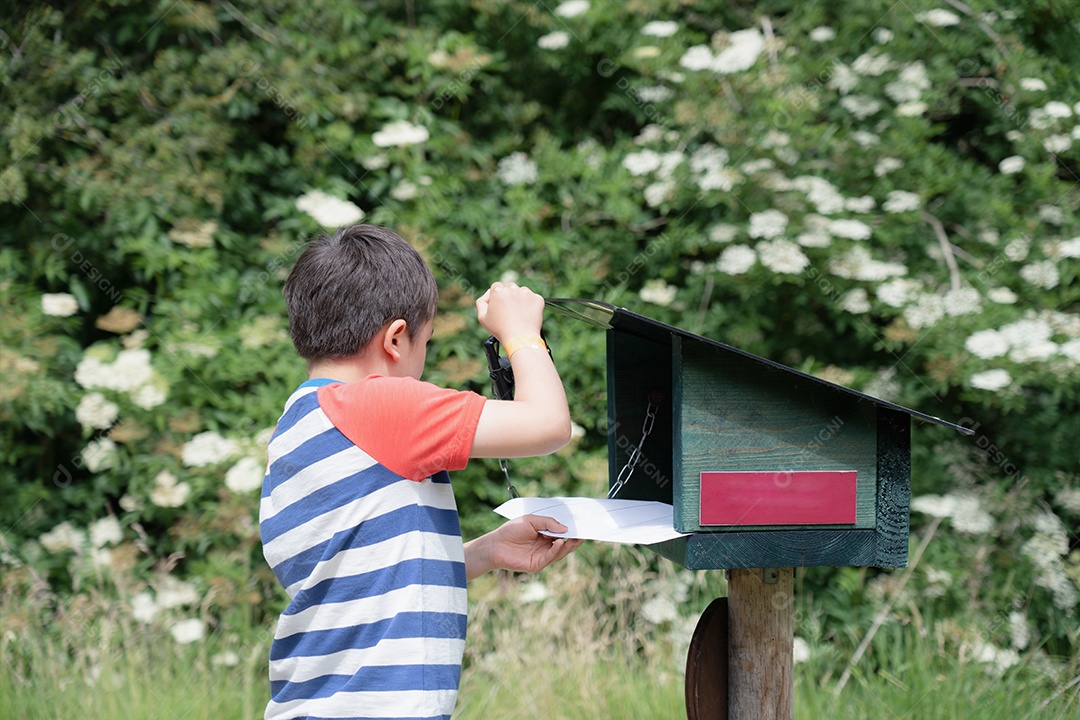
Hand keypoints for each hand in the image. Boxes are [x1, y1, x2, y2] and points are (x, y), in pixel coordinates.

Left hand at [464, 515, 582, 579]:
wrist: (495, 544)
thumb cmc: (511, 530)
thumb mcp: (530, 520)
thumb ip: (547, 523)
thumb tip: (565, 528)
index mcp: (545, 535)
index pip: (562, 533)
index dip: (572, 531)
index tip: (582, 526)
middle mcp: (545, 546)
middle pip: (565, 544)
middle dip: (574, 539)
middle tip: (584, 534)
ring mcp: (542, 556)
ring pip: (560, 552)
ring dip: (568, 545)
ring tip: (574, 537)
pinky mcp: (537, 564)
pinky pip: (550, 557)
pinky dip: (556, 550)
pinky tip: (560, 542)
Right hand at [475, 282, 544, 342]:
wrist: (520, 338)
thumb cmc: (500, 329)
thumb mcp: (482, 317)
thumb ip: (481, 302)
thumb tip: (488, 294)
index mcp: (498, 291)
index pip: (496, 287)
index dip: (497, 297)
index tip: (500, 305)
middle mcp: (513, 288)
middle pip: (509, 288)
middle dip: (508, 296)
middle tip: (509, 311)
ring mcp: (526, 293)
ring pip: (522, 292)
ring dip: (520, 299)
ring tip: (518, 315)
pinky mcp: (538, 299)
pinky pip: (533, 299)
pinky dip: (531, 305)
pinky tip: (526, 315)